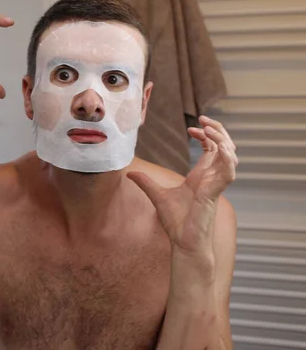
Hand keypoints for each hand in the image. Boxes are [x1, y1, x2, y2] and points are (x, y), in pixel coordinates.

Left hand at [128, 116, 237, 255]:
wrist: (183, 242)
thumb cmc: (176, 222)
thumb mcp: (157, 195)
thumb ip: (146, 182)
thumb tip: (130, 173)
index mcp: (201, 176)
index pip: (212, 148)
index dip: (206, 135)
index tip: (192, 127)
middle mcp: (211, 177)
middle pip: (225, 146)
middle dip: (218, 130)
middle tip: (204, 119)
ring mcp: (216, 184)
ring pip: (231, 155)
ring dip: (223, 139)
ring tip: (209, 128)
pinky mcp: (216, 192)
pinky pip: (229, 171)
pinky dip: (226, 157)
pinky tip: (218, 147)